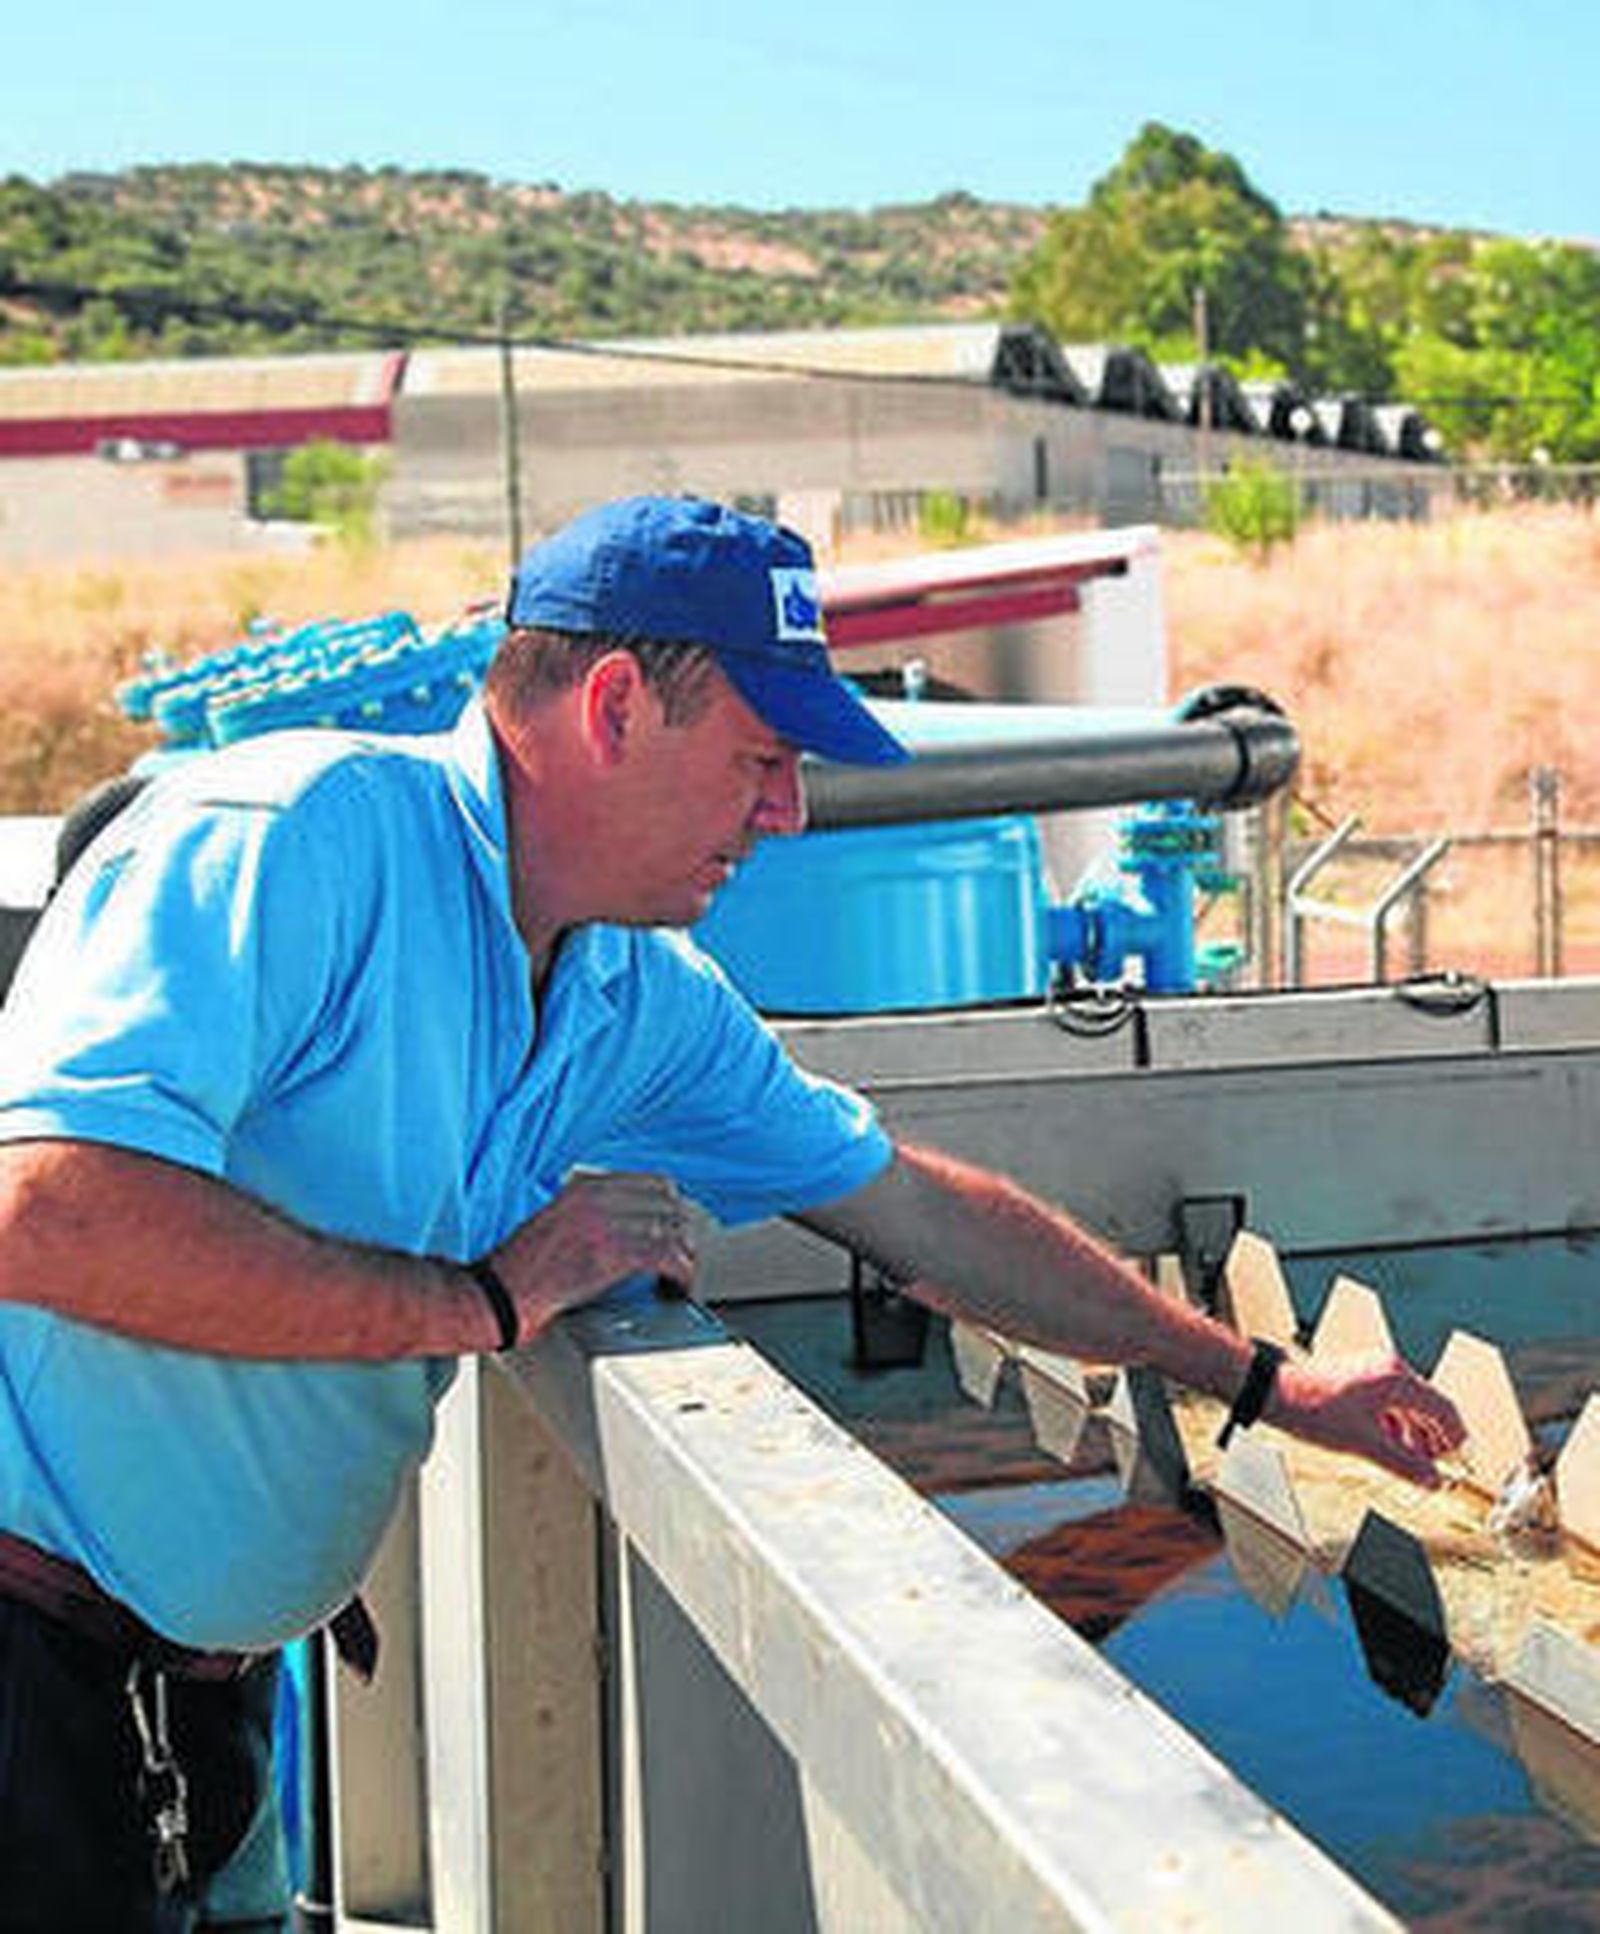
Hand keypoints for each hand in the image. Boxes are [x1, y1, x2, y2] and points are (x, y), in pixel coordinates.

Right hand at [486, 1171, 695, 1342]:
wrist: (498, 1295)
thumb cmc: (522, 1268)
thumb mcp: (556, 1219)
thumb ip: (592, 1212)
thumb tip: (633, 1224)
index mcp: (586, 1186)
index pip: (655, 1184)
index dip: (670, 1212)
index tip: (672, 1233)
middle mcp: (598, 1198)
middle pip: (670, 1205)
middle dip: (680, 1234)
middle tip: (677, 1260)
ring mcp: (606, 1224)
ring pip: (674, 1229)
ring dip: (683, 1257)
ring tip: (676, 1278)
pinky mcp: (611, 1255)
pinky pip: (668, 1256)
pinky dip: (681, 1275)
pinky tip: (675, 1289)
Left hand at [1267, 1354, 1465, 1488]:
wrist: (1272, 1392)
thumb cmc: (1312, 1409)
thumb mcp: (1364, 1444)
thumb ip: (1404, 1464)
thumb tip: (1433, 1480)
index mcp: (1397, 1378)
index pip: (1444, 1408)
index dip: (1457, 1439)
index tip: (1460, 1462)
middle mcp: (1388, 1369)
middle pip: (1428, 1406)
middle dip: (1435, 1440)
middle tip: (1438, 1468)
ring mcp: (1372, 1372)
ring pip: (1407, 1406)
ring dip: (1415, 1435)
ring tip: (1415, 1464)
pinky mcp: (1357, 1380)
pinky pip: (1388, 1404)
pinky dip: (1395, 1427)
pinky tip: (1389, 1448)